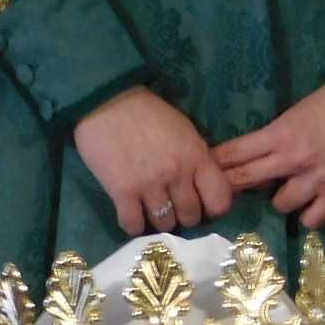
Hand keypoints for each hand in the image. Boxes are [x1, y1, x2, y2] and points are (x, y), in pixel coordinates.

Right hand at [73, 86, 232, 234]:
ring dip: (158, 221)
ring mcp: (149, 184)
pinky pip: (134, 225)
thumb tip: (206, 190)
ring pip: (164, 224)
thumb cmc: (147, 113)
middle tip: (172, 207)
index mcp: (197, 157)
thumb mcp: (184, 132)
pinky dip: (134, 226)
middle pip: (191, 217)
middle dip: (183, 216)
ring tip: (151, 210)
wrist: (105, 98)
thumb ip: (197, 160)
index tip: (202, 205)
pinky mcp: (121, 191)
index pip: (220, 200)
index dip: (212, 208)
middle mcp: (176, 173)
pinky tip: (132, 215)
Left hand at [214, 74, 324, 229]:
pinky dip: (309, 214)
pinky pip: (313, 219)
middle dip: (232, 187)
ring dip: (281, 200)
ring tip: (288, 192)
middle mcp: (293, 159)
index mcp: (280, 133)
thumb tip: (261, 157)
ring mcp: (316, 179)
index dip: (217, 164)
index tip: (204, 170)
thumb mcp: (298, 113)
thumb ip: (279, 138)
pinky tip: (310, 206)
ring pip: (281, 205)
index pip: (236, 153)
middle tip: (225, 194)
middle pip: (248, 180)